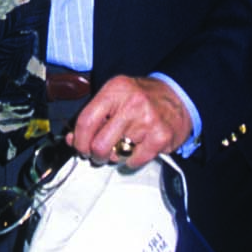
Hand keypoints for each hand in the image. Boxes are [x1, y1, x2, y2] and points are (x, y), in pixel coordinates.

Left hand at [66, 75, 192, 166]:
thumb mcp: (115, 95)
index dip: (79, 140)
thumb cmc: (142, 98)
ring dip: (115, 156)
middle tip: (99, 153)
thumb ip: (93, 115)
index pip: (86, 120)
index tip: (79, 147)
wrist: (179, 95)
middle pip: (99, 144)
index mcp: (114, 90)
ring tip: (123, 144)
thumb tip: (72, 139)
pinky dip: (132, 159)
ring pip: (116, 155)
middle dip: (95, 154)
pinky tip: (138, 147)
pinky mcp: (160, 137)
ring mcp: (147, 121)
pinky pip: (134, 160)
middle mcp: (131, 104)